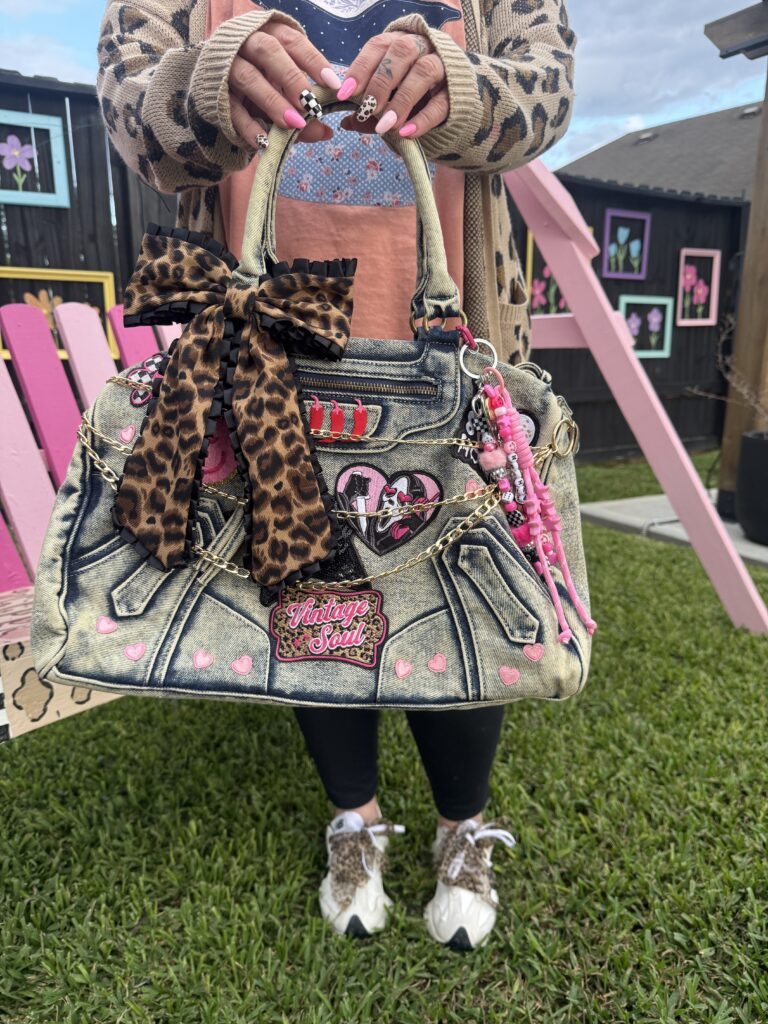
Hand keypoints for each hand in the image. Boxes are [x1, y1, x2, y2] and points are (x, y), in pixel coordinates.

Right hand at [228, 22, 341, 145]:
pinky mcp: (214, 91)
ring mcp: (227, 65)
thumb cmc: (261, 80)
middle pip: (268, 51)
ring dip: (272, 101)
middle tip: (309, 104)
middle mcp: (246, 43)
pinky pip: (231, 107)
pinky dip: (248, 125)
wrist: (217, 81)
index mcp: (269, 34)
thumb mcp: (283, 90)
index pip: (293, 42)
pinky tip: (264, 141)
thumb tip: (326, 132)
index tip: (333, 85)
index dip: (314, 62)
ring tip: (291, 124)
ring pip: (247, 77)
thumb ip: (303, 108)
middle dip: (291, 78)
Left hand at [336, 32, 448, 138]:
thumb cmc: (414, 95)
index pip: (379, 46)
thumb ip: (371, 109)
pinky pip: (441, 102)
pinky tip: (406, 133)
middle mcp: (422, 47)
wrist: (455, 100)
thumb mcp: (389, 100)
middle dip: (382, 81)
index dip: (360, 68)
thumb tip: (347, 123)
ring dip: (402, 99)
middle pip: (402, 52)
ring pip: (424, 72)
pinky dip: (422, 119)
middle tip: (368, 108)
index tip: (344, 92)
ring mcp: (443, 66)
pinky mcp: (457, 91)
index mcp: (400, 43)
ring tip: (386, 125)